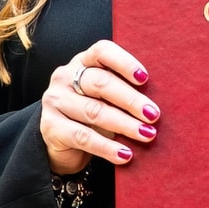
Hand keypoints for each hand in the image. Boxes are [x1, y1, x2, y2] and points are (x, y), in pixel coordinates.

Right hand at [41, 41, 155, 177]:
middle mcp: (65, 77)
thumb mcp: (106, 98)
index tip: (145, 78)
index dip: (124, 63)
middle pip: (101, 83)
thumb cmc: (92, 114)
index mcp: (82, 62)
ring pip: (94, 111)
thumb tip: (157, 105)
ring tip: (147, 135)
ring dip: (125, 125)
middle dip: (131, 100)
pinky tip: (125, 155)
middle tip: (154, 115)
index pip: (102, 52)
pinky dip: (107, 148)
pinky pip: (83, 137)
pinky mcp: (50, 126)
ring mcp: (55, 101)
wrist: (61, 142)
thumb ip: (124, 93)